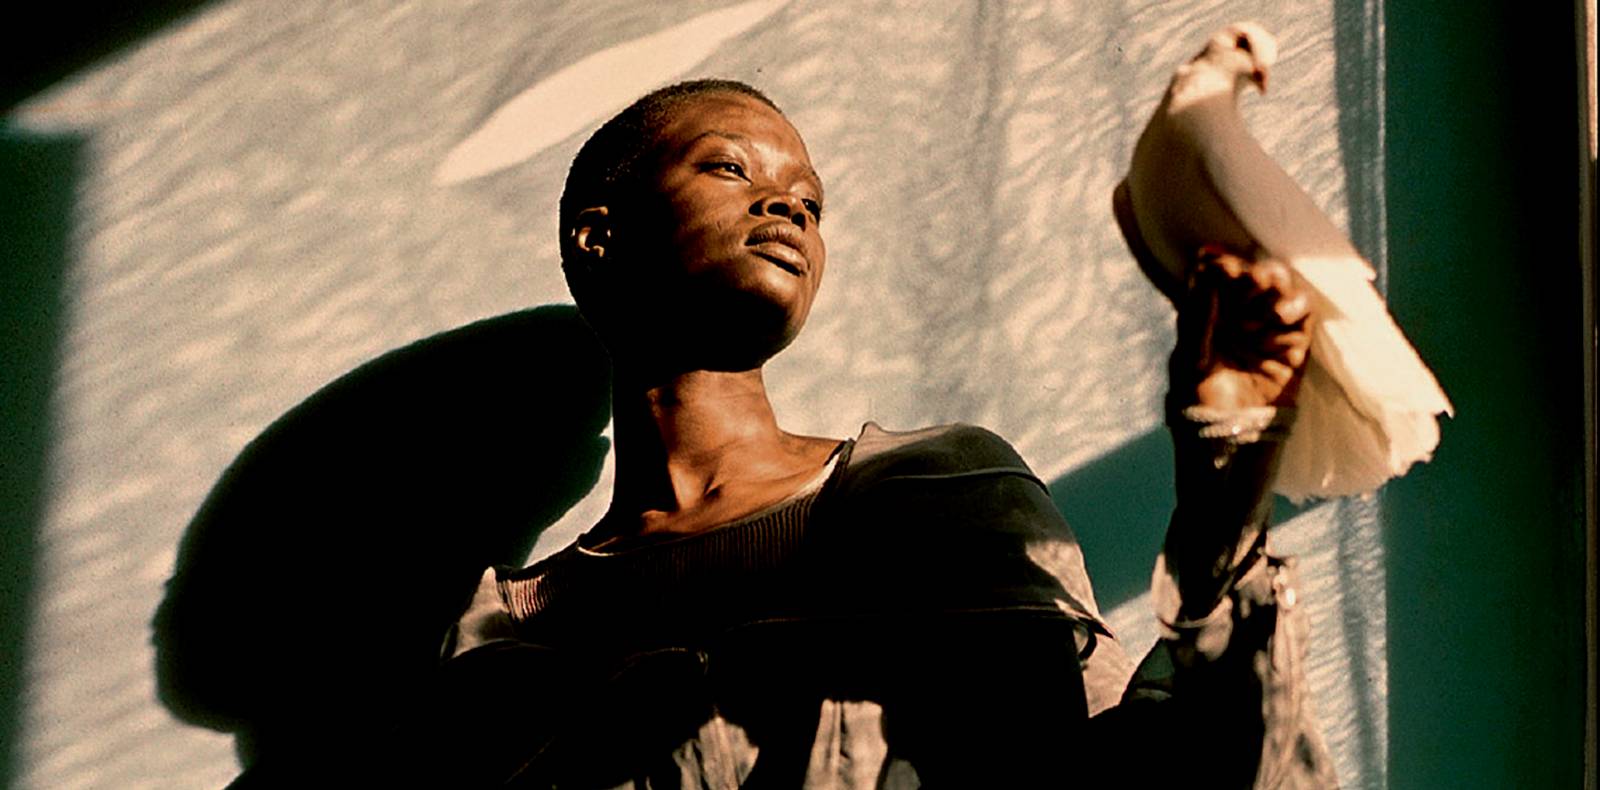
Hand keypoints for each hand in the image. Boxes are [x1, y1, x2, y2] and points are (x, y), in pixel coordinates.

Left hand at [1170, 248, 1310, 409]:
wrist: (1231, 442)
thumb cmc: (1199, 403)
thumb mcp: (1190, 359)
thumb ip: (1198, 316)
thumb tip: (1206, 268)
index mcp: (1205, 315)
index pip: (1216, 274)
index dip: (1221, 264)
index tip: (1223, 268)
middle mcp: (1237, 316)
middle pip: (1251, 273)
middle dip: (1251, 273)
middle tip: (1249, 283)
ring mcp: (1267, 327)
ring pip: (1280, 286)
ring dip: (1274, 284)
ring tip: (1265, 305)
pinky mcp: (1293, 343)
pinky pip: (1303, 311)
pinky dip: (1295, 304)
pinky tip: (1280, 316)